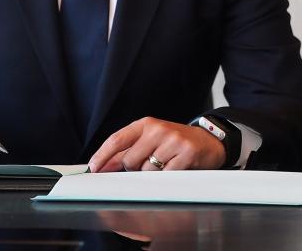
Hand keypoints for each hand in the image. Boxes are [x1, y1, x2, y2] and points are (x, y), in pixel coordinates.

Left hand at [88, 117, 225, 172]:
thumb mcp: (150, 140)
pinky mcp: (186, 153)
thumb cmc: (175, 142)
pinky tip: (175, 169)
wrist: (208, 141)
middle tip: (148, 164)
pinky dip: (166, 178)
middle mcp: (158, 129)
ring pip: (146, 170)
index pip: (117, 139)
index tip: (93, 168)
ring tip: (165, 165)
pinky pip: (165, 176)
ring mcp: (173, 140)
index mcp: (146, 124)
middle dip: (133, 169)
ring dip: (152, 174)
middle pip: (129, 160)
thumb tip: (103, 165)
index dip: (102, 155)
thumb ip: (128, 150)